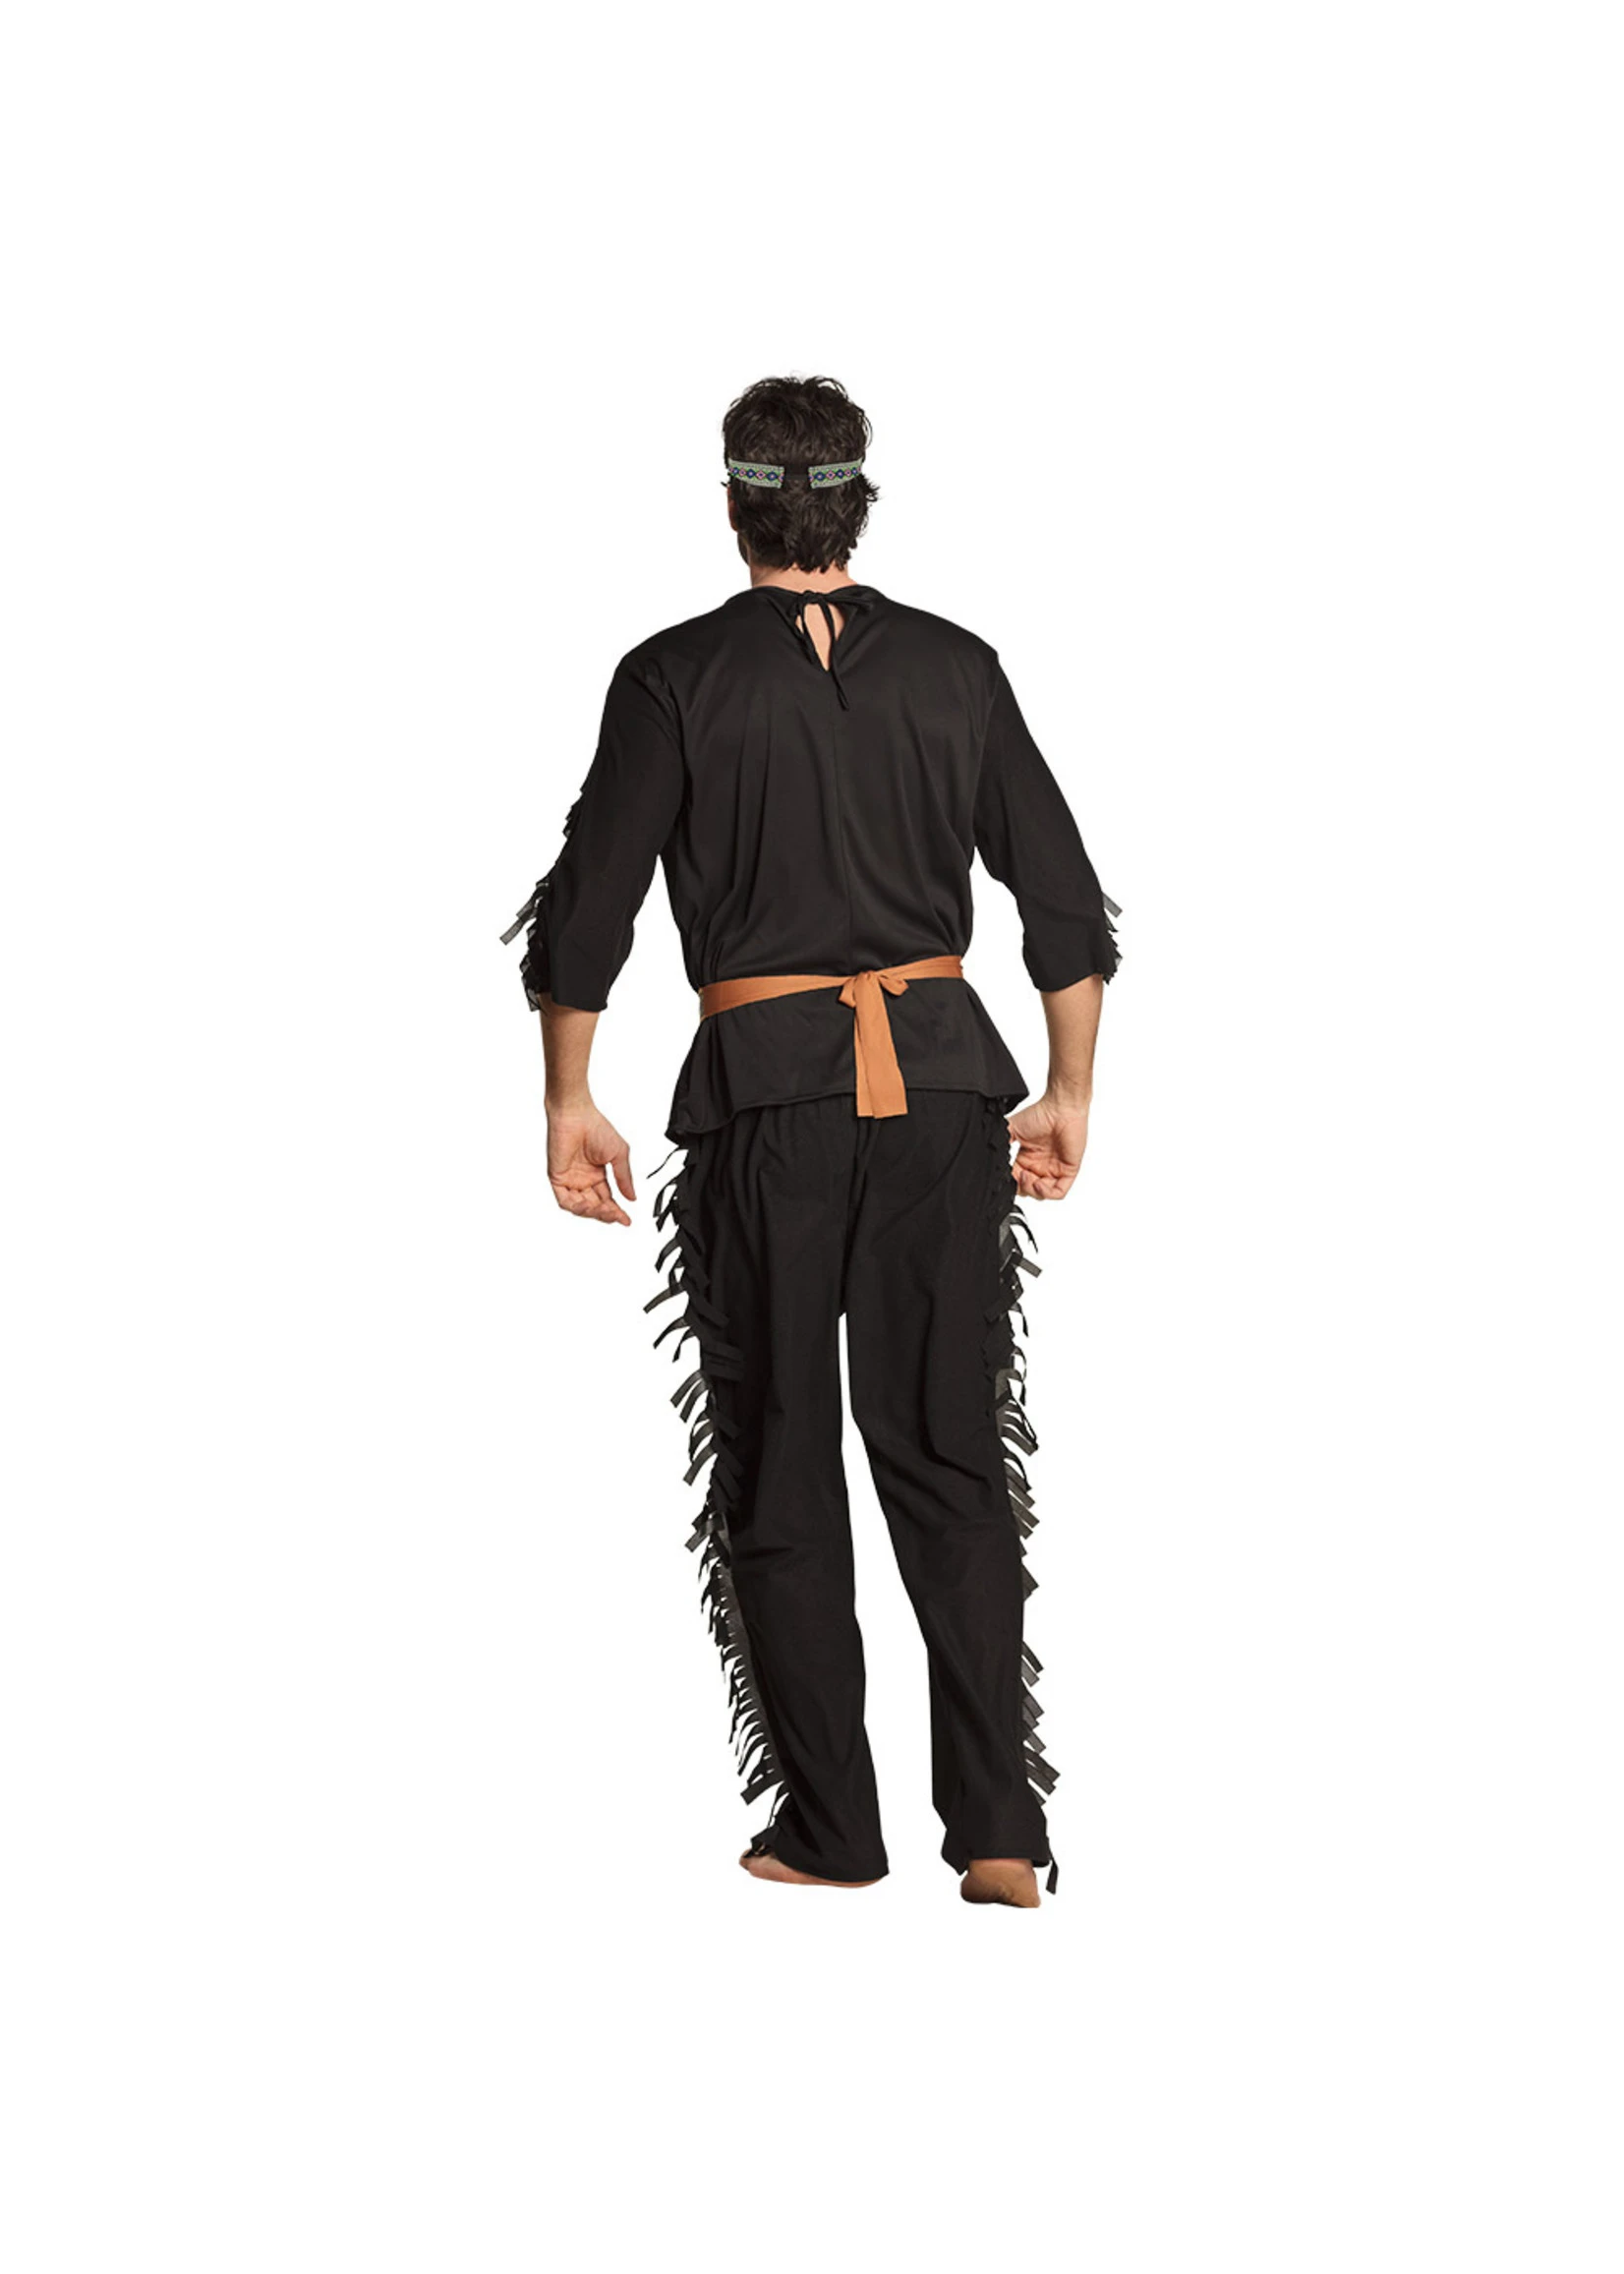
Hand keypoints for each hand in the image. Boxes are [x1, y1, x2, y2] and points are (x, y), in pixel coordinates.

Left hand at [547, 1105, 634, 1225]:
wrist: (577, 1115)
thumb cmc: (596, 1127)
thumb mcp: (619, 1155)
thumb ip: (624, 1178)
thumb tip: (632, 1198)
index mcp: (597, 1175)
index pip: (607, 1199)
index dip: (616, 1211)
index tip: (627, 1220)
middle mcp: (583, 1179)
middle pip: (595, 1206)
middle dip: (606, 1214)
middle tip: (617, 1216)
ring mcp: (570, 1179)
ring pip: (580, 1207)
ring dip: (593, 1213)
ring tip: (605, 1211)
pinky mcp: (558, 1178)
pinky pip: (565, 1200)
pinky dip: (576, 1207)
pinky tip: (588, 1206)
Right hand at [1007, 1094, 1089, 1201]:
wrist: (1060, 1108)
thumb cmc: (1040, 1114)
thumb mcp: (1011, 1129)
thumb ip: (1000, 1143)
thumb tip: (987, 1155)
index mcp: (1027, 1159)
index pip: (1016, 1180)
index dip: (1010, 1182)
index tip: (1005, 1177)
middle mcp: (1040, 1166)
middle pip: (1028, 1190)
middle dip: (1020, 1188)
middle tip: (1017, 1177)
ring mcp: (1054, 1170)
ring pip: (1041, 1194)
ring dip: (1031, 1190)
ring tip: (1026, 1177)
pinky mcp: (1068, 1171)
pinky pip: (1058, 1192)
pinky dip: (1046, 1193)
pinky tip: (1038, 1183)